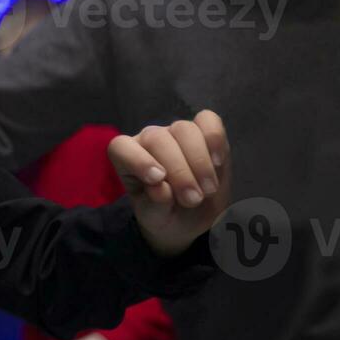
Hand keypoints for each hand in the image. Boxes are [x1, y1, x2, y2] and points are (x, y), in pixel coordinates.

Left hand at [108, 110, 230, 257]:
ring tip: (208, 190)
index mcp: (127, 159)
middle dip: (179, 171)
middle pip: (157, 139)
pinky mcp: (204, 132)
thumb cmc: (165, 215)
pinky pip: (208, 121)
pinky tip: (218, 161)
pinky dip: (215, 139)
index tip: (158, 180)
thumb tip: (161, 187)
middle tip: (193, 199)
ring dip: (199, 161)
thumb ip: (155, 203)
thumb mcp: (156, 217)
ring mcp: (175, 133)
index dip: (138, 160)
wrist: (193, 218)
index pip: (121, 147)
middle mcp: (148, 140)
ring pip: (184, 129)